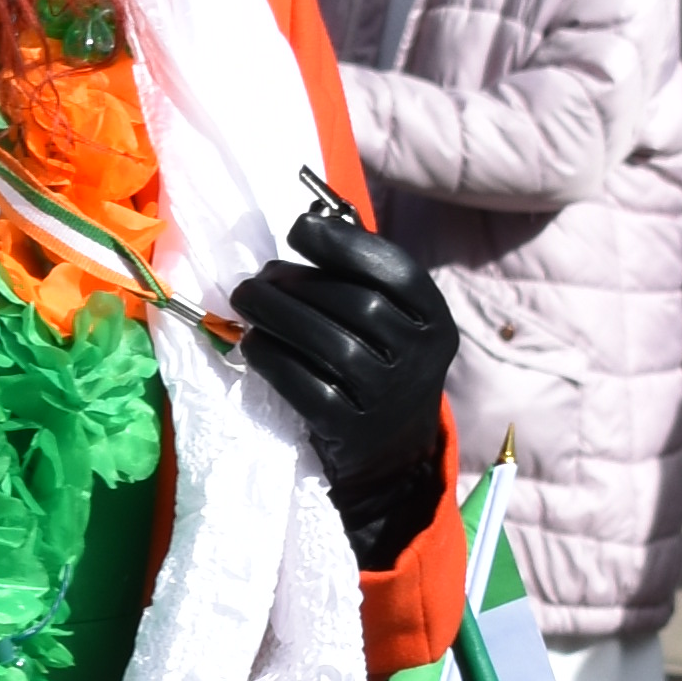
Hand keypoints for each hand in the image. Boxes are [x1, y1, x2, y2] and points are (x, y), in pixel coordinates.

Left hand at [226, 192, 458, 566]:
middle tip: (257, 277)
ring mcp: (389, 398)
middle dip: (299, 283)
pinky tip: (252, 345)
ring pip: (331, 344)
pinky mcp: (352, 432)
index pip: (396, 271)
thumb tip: (311, 221)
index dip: (345, 245)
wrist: (390, 459)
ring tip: (247, 301)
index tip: (299, 228)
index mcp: (435, 321)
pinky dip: (274, 361)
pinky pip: (307, 388)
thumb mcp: (392, 324)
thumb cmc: (379, 369)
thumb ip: (361, 278)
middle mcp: (421, 358)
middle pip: (357, 305)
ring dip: (279, 315)